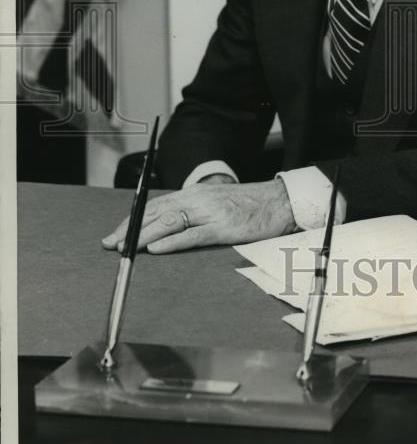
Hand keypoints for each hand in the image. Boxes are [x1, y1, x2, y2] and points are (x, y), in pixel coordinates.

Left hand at [101, 179, 295, 254]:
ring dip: (143, 236)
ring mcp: (210, 212)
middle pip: (157, 212)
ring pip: (169, 222)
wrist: (279, 201)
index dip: (133, 220)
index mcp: (195, 194)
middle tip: (111, 245)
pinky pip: (192, 235)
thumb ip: (194, 211)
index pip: (156, 205)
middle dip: (130, 229)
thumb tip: (168, 228)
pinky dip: (171, 242)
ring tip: (125, 249)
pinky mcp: (223, 227)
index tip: (116, 235)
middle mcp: (199, 199)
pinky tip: (155, 249)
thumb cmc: (249, 205)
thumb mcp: (216, 202)